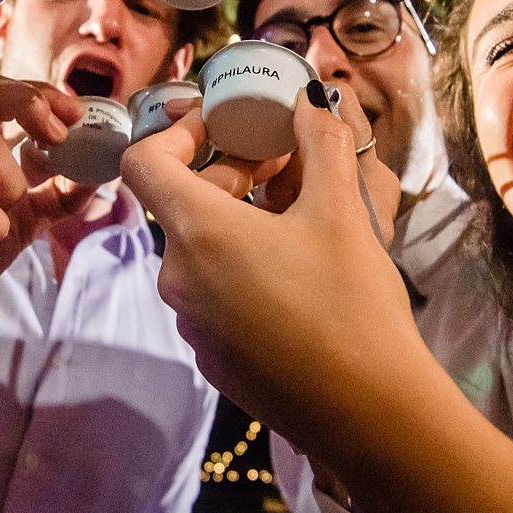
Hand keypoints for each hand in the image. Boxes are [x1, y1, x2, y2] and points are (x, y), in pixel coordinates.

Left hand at [119, 93, 429, 465]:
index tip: (223, 124)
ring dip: (237, 221)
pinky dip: (241, 268)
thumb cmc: (350, 304)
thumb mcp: (342, 211)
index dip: (176, 132)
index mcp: (197, 233)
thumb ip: (322, 143)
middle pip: (178, 204)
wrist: (368, 413)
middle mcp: (178, 279)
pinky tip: (298, 276)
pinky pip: (213, 295)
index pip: (143, 162)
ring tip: (297, 218)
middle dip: (227, 173)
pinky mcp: (213, 360)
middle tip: (283, 165)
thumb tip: (311, 100)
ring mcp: (191, 326)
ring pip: (199, 251)